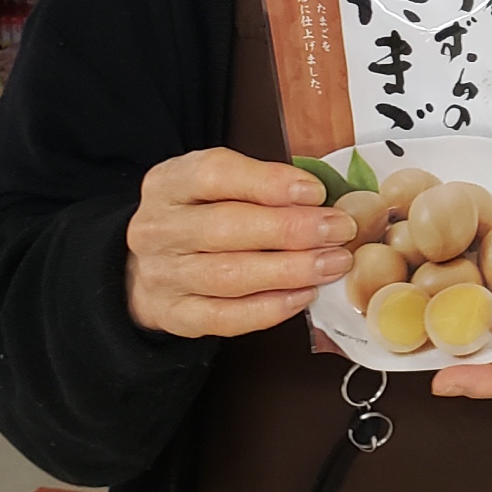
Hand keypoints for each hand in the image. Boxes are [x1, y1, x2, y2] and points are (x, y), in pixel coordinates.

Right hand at [126, 147, 356, 337]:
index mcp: (169, 183)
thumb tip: (324, 201)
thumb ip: (261, 187)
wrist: (152, 265)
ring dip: (290, 270)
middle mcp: (158, 228)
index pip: (214, 174)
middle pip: (225, 228)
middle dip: (291, 230)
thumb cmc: (200, 217)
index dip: (268, 183)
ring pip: (228, 276)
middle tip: (339, 230)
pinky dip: (269, 308)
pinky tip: (304, 296)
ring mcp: (162, 275)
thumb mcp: (218, 187)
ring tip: (332, 263)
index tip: (315, 191)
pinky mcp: (173, 315)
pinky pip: (225, 317)